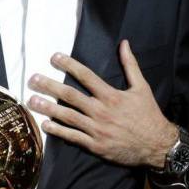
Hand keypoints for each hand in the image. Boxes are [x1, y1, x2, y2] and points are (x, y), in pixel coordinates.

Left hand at [27, 39, 177, 167]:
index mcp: (111, 95)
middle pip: (70, 95)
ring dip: (48, 108)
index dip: (68, 65)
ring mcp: (97, 129)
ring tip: (32, 100)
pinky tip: (45, 124)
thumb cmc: (148, 114)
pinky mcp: (95, 145)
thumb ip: (130, 65)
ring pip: (67, 116)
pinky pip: (72, 137)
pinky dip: (58, 130)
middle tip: (33, 79)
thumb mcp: (142, 87)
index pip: (85, 76)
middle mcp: (101, 111)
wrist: (157, 145)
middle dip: (50, 86)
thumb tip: (124, 43)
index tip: (54, 57)